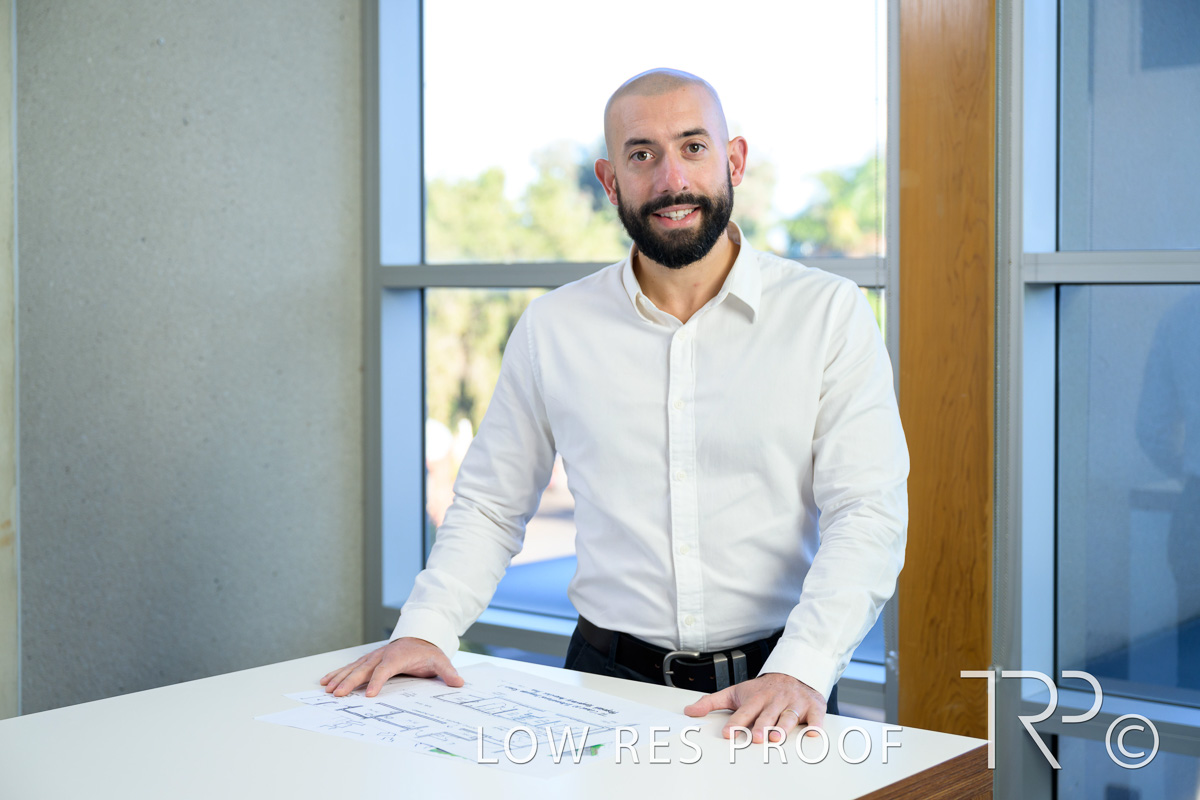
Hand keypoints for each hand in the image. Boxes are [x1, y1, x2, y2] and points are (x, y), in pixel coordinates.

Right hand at [319, 637, 463, 696]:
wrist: (419, 637)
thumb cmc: (427, 652)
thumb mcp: (440, 660)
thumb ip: (447, 671)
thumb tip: (459, 682)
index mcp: (398, 656)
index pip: (385, 670)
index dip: (377, 681)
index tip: (370, 695)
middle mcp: (382, 655)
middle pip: (364, 669)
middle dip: (350, 681)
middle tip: (338, 694)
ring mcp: (373, 656)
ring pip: (353, 667)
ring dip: (340, 678)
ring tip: (327, 689)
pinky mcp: (368, 660)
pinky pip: (351, 666)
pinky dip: (338, 673)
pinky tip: (326, 681)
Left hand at [683, 672, 825, 742]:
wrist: (794, 672)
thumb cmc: (762, 689)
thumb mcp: (735, 692)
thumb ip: (711, 702)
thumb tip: (689, 711)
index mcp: (755, 698)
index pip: (743, 712)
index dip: (736, 723)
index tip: (727, 733)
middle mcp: (774, 700)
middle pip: (767, 715)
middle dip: (761, 726)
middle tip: (756, 737)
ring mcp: (793, 703)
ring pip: (788, 716)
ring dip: (782, 727)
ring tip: (776, 738)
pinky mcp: (812, 706)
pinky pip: (815, 716)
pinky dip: (815, 724)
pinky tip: (812, 733)